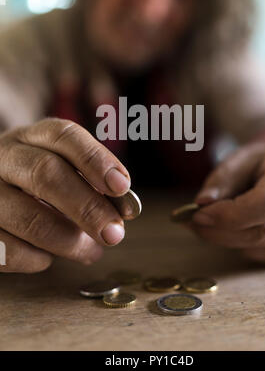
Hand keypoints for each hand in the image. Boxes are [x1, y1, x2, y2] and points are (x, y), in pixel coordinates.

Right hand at [0, 119, 130, 272]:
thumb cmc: (39, 184)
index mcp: (32, 136)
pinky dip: (38, 258)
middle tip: (114, 233)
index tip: (122, 186)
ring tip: (92, 251)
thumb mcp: (63, 170)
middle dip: (87, 206)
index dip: (95, 160)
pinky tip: (49, 257)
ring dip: (68, 241)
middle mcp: (3, 156)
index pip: (63, 136)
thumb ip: (93, 184)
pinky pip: (8, 250)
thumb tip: (123, 211)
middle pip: (45, 174)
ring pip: (28, 217)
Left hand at [190, 142, 264, 264]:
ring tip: (207, 223)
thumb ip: (223, 179)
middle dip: (223, 231)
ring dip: (230, 239)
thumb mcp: (242, 159)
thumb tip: (202, 204)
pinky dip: (243, 245)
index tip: (199, 215)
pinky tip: (229, 229)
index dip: (231, 215)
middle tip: (193, 223)